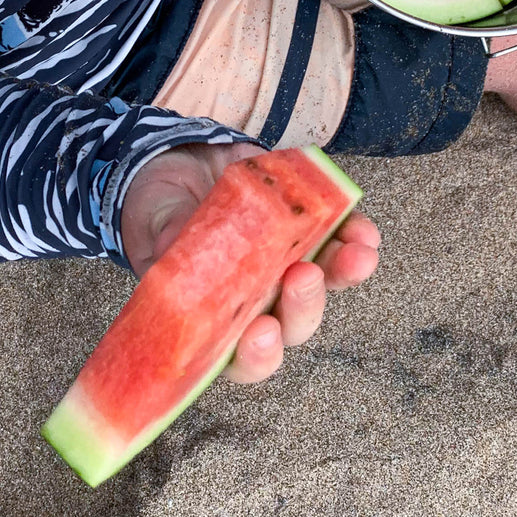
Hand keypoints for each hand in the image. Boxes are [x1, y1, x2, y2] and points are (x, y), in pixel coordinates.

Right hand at [119, 141, 380, 383]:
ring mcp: (287, 263)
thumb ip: (165, 237)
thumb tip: (169, 250)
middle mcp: (258, 298)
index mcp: (215, 316)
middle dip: (305, 306)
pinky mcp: (308, 225)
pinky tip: (362, 230)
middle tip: (301, 276)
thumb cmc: (161, 208)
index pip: (241, 357)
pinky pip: (340, 239)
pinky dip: (356, 236)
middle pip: (293, 323)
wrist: (182, 158)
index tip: (261, 334)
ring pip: (324, 284)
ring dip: (344, 274)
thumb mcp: (154, 220)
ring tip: (356, 256)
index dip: (257, 356)